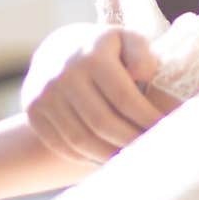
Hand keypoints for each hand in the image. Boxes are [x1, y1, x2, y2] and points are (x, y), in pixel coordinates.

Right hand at [20, 23, 169, 165]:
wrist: (57, 49)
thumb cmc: (104, 49)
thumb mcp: (126, 39)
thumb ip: (141, 53)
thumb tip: (142, 76)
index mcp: (92, 54)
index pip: (123, 97)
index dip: (145, 118)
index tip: (164, 131)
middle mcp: (65, 73)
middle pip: (102, 122)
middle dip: (130, 141)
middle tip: (150, 151)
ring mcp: (45, 93)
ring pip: (80, 139)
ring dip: (108, 156)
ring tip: (131, 160)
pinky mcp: (34, 111)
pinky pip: (62, 144)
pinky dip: (86, 158)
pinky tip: (106, 160)